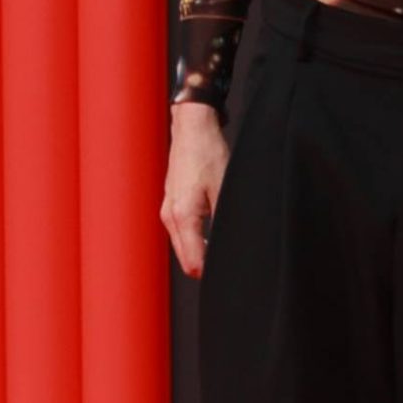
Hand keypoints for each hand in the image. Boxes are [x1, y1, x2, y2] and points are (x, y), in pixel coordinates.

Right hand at [161, 101, 229, 276]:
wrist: (191, 129)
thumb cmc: (209, 154)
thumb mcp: (226, 188)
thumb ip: (227, 220)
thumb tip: (235, 244)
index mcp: (184, 216)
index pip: (194, 262)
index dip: (212, 273)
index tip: (231, 273)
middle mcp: (170, 217)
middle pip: (186, 260)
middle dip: (205, 268)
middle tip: (231, 267)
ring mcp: (167, 211)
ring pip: (183, 247)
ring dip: (200, 254)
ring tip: (224, 253)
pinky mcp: (170, 205)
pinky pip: (181, 234)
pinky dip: (195, 241)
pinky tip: (212, 237)